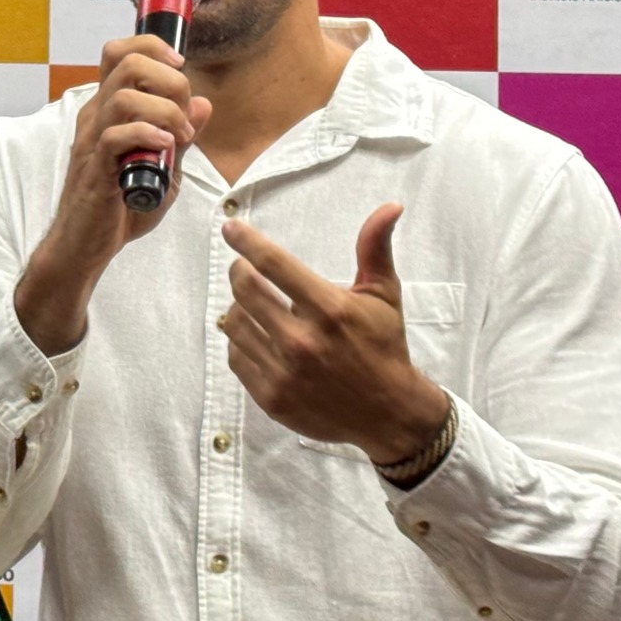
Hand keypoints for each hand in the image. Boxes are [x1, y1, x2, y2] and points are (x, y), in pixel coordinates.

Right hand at [16, 33, 214, 350]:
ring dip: (165, 111)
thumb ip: (182, 135)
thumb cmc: (119, 208)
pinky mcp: (94, 167)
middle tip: (185, 111)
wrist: (86, 246)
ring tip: (180, 137)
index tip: (180, 65)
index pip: (120, 52)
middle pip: (125, 62)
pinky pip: (117, 135)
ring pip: (124, 96)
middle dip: (169, 79)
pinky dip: (149, 136)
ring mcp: (91, 140)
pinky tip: (166, 150)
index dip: (153, 46)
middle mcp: (95, 116)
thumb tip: (204, 104)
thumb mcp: (164, 168)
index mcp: (108, 109)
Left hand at [218, 203, 451, 464]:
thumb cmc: (384, 346)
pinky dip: (241, 341)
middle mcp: (303, 340)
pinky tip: (257, 336)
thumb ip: (375, 249)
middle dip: (239, 271)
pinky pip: (236, 356)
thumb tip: (390, 205)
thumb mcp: (384, 296)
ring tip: (253, 304)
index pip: (275, 265)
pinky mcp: (271, 397)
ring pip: (234, 322)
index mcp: (330, 310)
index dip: (247, 241)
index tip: (230, 228)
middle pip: (245, 290)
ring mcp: (284, 372)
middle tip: (243, 268)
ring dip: (238, 307)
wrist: (389, 414)